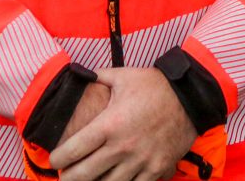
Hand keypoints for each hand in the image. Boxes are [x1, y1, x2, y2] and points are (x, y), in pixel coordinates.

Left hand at [50, 66, 196, 180]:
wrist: (191, 96)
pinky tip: (114, 180)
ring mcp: (140, 162)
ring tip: (88, 180)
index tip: (54, 160)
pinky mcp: (155, 170)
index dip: (58, 159)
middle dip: (69, 179)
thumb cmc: (155, 85)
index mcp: (110, 124)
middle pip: (83, 176)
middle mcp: (121, 147)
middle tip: (65, 177)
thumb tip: (80, 74)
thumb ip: (98, 77)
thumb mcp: (124, 75)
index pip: (73, 150)